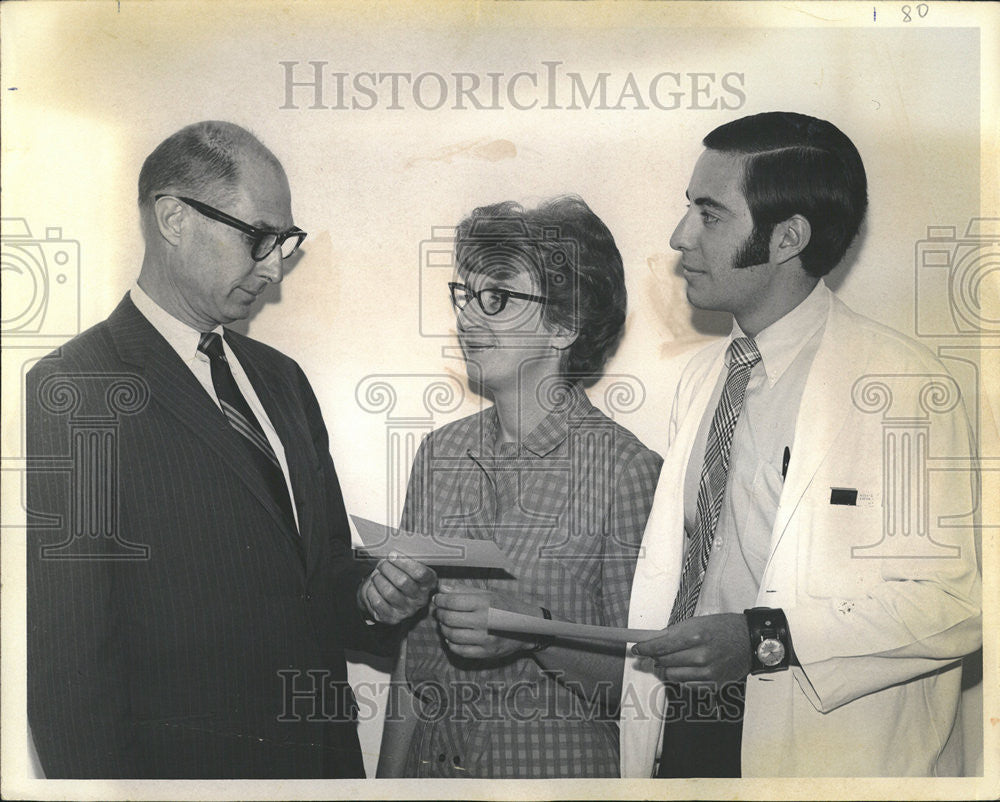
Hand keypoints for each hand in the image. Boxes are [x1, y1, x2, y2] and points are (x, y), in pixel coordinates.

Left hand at [358, 552, 436, 624]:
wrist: (395, 600)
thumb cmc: (403, 577)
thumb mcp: (411, 568)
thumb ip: (406, 560)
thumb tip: (392, 554)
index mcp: (429, 584)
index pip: (420, 572)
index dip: (404, 562)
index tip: (392, 554)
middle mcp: (420, 599)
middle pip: (402, 581)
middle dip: (387, 569)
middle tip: (381, 563)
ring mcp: (407, 611)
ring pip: (389, 592)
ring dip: (379, 579)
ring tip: (377, 574)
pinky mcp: (392, 618)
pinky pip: (378, 602)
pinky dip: (372, 591)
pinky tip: (373, 586)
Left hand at [432, 588, 540, 659]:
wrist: (530, 629)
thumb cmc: (508, 608)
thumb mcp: (490, 594)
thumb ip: (465, 591)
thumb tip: (442, 590)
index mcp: (486, 603)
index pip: (453, 602)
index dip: (440, 601)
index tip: (437, 600)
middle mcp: (485, 621)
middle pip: (450, 619)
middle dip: (440, 614)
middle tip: (440, 611)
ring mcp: (486, 639)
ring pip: (453, 636)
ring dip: (444, 629)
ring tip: (445, 623)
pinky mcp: (486, 653)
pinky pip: (460, 651)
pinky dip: (452, 644)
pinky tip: (453, 637)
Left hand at [631, 613, 750, 684]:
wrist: (750, 641)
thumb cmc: (724, 628)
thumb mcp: (698, 622)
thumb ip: (675, 632)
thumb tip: (653, 640)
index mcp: (696, 636)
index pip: (661, 646)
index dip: (645, 648)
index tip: (636, 649)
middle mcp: (701, 655)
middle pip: (665, 662)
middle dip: (655, 658)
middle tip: (654, 653)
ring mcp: (708, 672)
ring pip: (673, 676)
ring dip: (667, 669)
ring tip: (670, 661)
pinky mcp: (713, 684)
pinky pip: (687, 685)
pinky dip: (681, 678)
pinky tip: (685, 669)